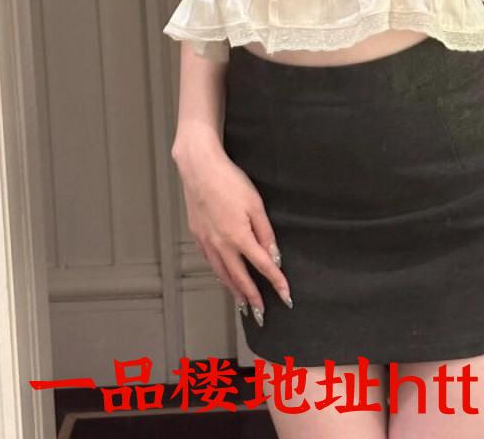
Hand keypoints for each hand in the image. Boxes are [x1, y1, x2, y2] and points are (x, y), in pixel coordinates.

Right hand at [173, 140, 290, 323]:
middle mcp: (221, 245)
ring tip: (243, 302)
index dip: (276, 282)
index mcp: (239, 238)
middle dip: (252, 297)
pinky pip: (211, 262)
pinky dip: (219, 274)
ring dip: (234, 290)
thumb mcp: (256, 204)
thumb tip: (273, 255)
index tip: (285, 296)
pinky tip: (223, 276)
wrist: (199, 169)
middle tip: (260, 313)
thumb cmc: (229, 182)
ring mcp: (207, 242)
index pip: (262, 267)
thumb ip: (265, 232)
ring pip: (222, 274)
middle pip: (239, 278)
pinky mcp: (197, 235)